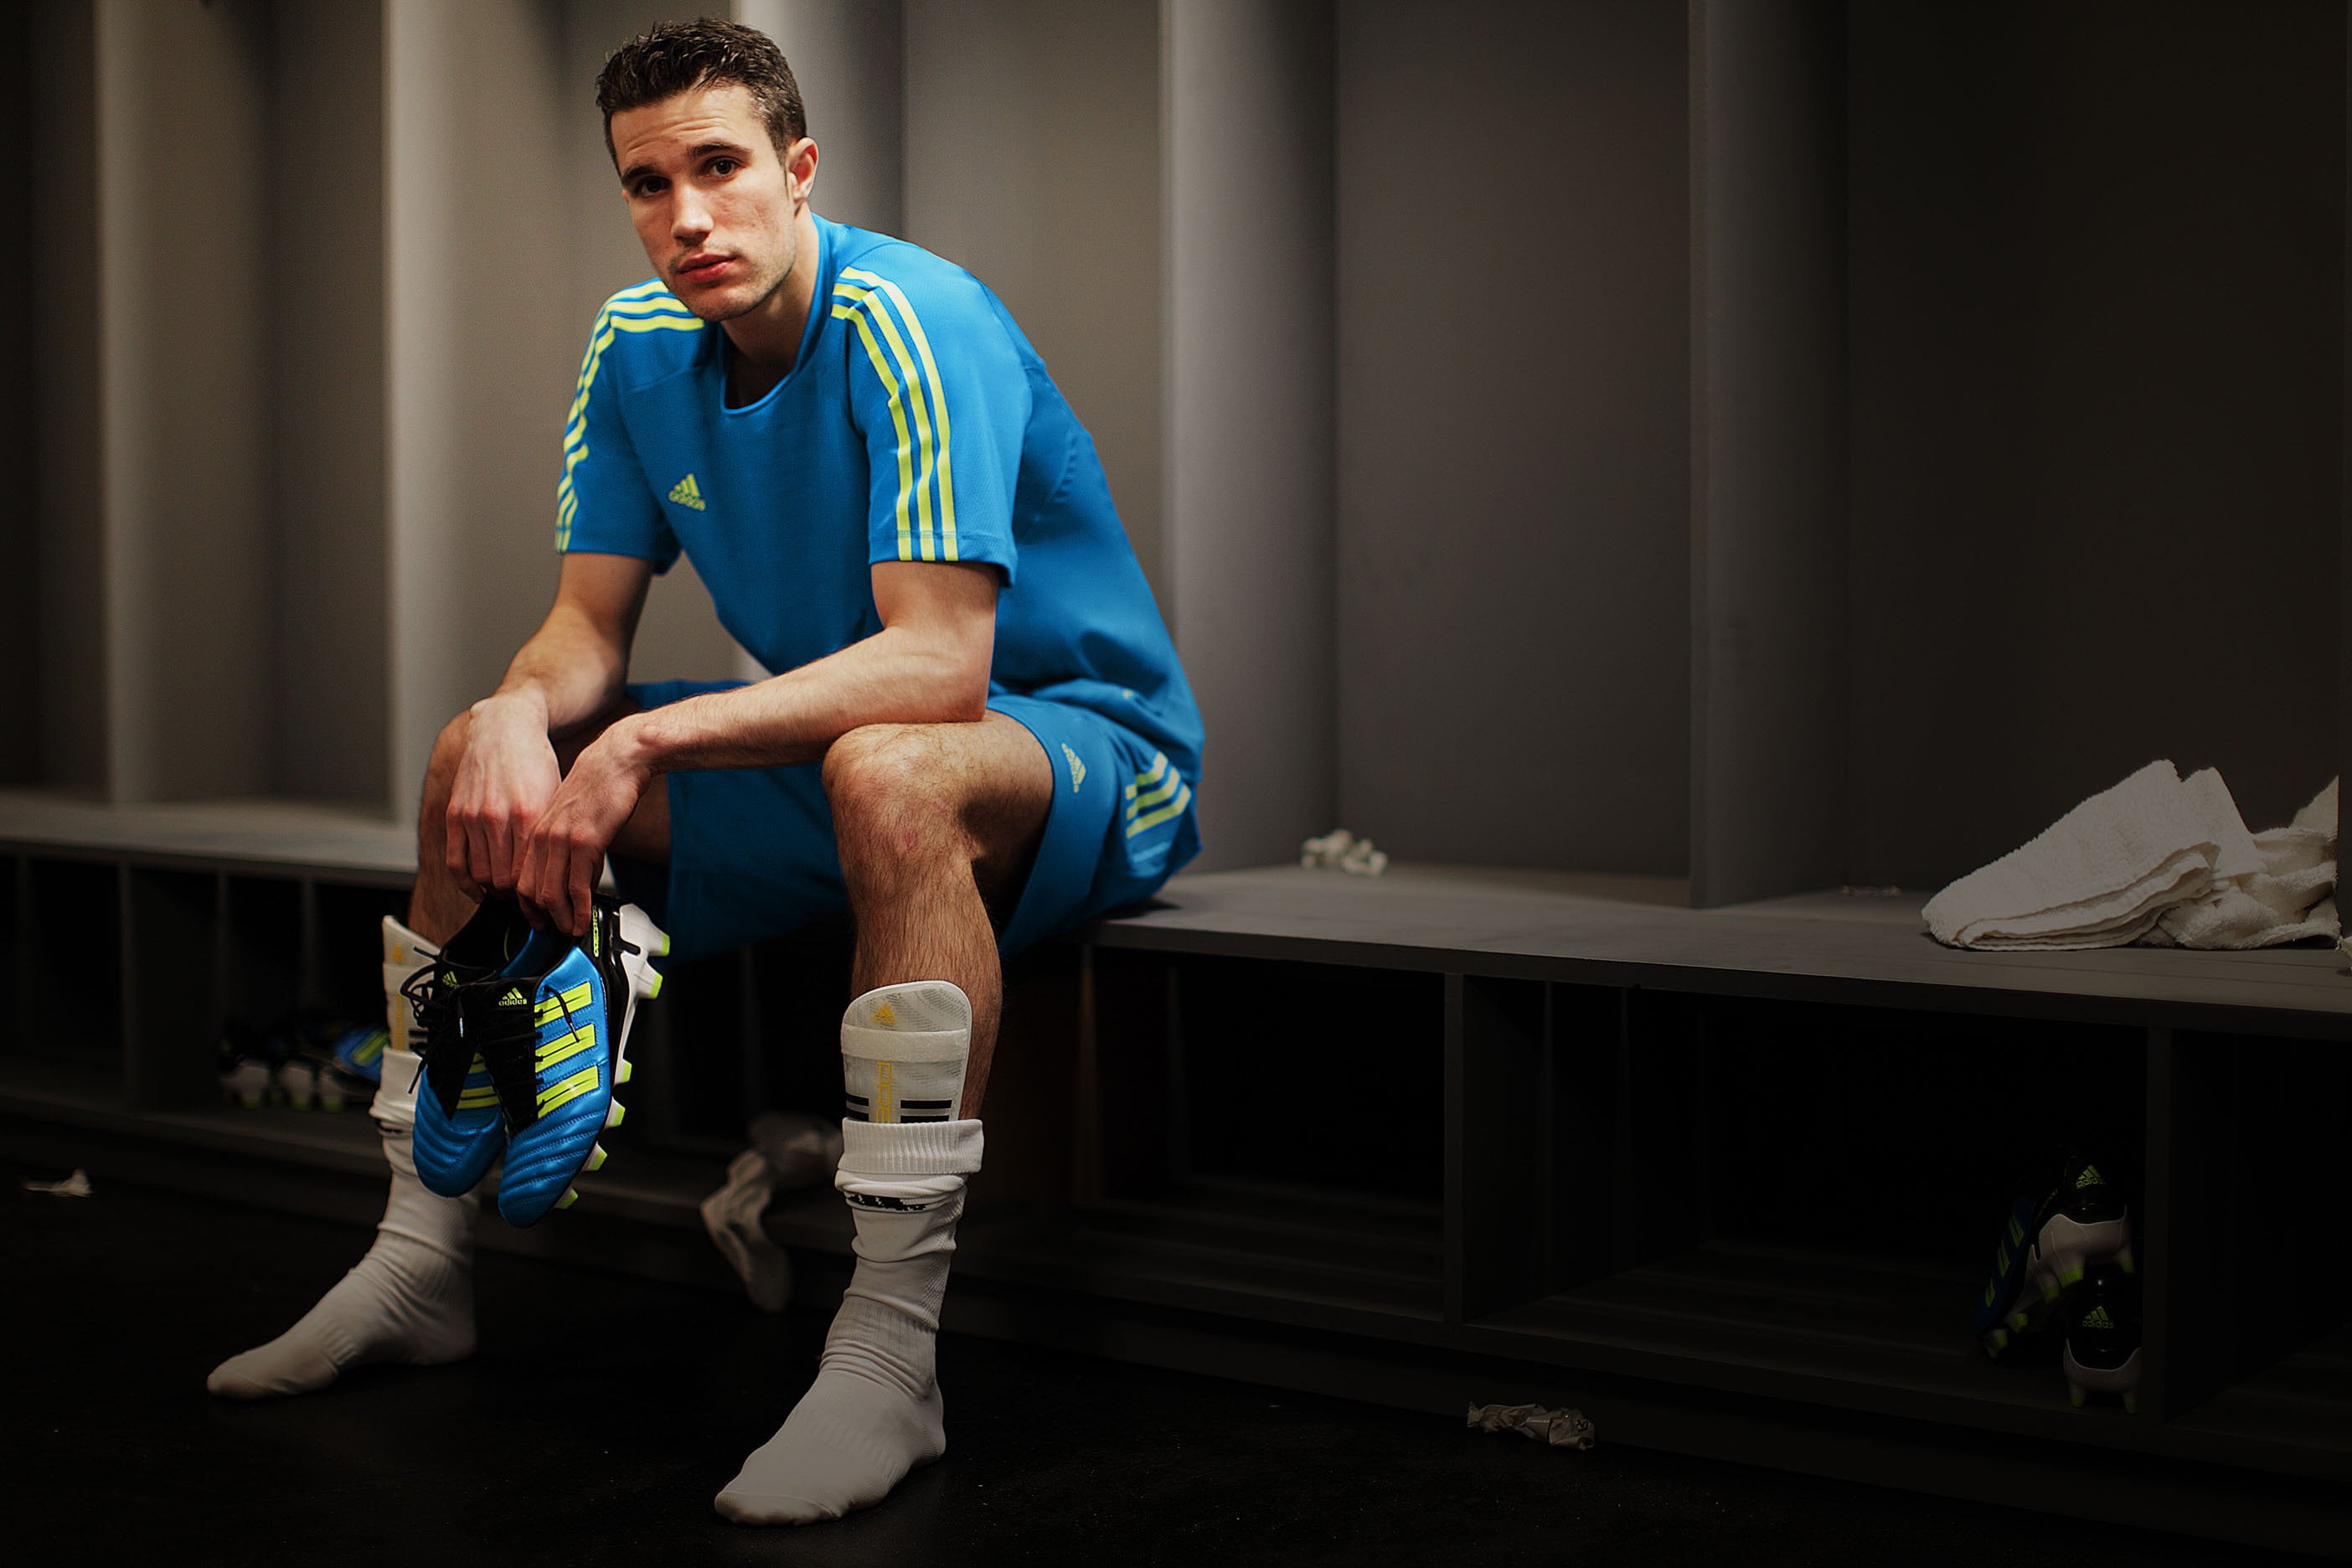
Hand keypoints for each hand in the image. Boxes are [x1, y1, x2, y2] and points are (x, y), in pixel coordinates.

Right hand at [444, 697, 562, 900]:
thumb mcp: (555, 795)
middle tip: (526, 902)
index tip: (543, 900)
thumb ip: (552, 832)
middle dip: (516, 897)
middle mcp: (500, 817)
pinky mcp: (455, 814)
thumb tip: (563, 869)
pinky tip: (477, 891)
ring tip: (506, 894)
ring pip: (481, 874)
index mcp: (531, 814)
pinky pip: (455, 861)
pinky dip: (466, 883)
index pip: (531, 872)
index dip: (537, 893)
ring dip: (493, 891)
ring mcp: (474, 816)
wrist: (505, 729)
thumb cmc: (535, 762)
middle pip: (505, 879)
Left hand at [518, 726, 651, 935]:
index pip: (519, 878)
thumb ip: (566, 845)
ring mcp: (561, 840)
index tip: (539, 918)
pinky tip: (585, 918)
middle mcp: (542, 836)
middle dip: (541, 917)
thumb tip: (575, 877)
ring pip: (549, 892)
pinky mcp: (584, 842)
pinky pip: (576, 886)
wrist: (617, 760)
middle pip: (529, 890)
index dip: (526, 905)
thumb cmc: (600, 785)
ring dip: (560, 918)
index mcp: (535, 829)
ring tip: (571, 929)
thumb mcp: (572, 816)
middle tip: (554, 931)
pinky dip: (579, 908)